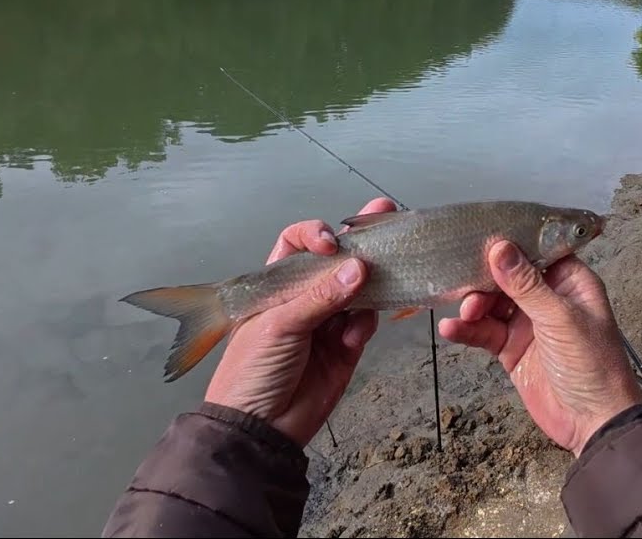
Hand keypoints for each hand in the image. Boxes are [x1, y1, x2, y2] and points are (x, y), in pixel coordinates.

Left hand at [204, 197, 397, 446]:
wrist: (260, 428)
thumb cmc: (252, 370)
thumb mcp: (279, 326)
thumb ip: (321, 297)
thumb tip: (359, 268)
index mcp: (276, 284)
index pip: (297, 244)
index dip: (315, 235)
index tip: (332, 243)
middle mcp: (304, 297)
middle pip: (336, 261)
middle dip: (360, 240)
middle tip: (388, 212)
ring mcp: (327, 321)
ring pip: (358, 289)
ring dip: (368, 286)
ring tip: (382, 282)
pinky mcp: (346, 347)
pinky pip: (364, 322)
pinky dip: (364, 324)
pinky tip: (353, 337)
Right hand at [438, 241, 641, 455]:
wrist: (592, 422)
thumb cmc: (591, 363)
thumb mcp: (560, 319)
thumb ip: (526, 284)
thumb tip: (499, 247)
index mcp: (569, 282)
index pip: (536, 251)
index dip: (511, 245)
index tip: (482, 238)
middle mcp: (547, 298)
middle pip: (507, 277)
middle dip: (485, 279)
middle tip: (469, 287)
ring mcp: (527, 324)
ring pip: (492, 303)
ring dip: (474, 305)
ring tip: (465, 314)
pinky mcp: (510, 349)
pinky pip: (484, 333)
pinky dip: (467, 330)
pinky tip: (451, 329)